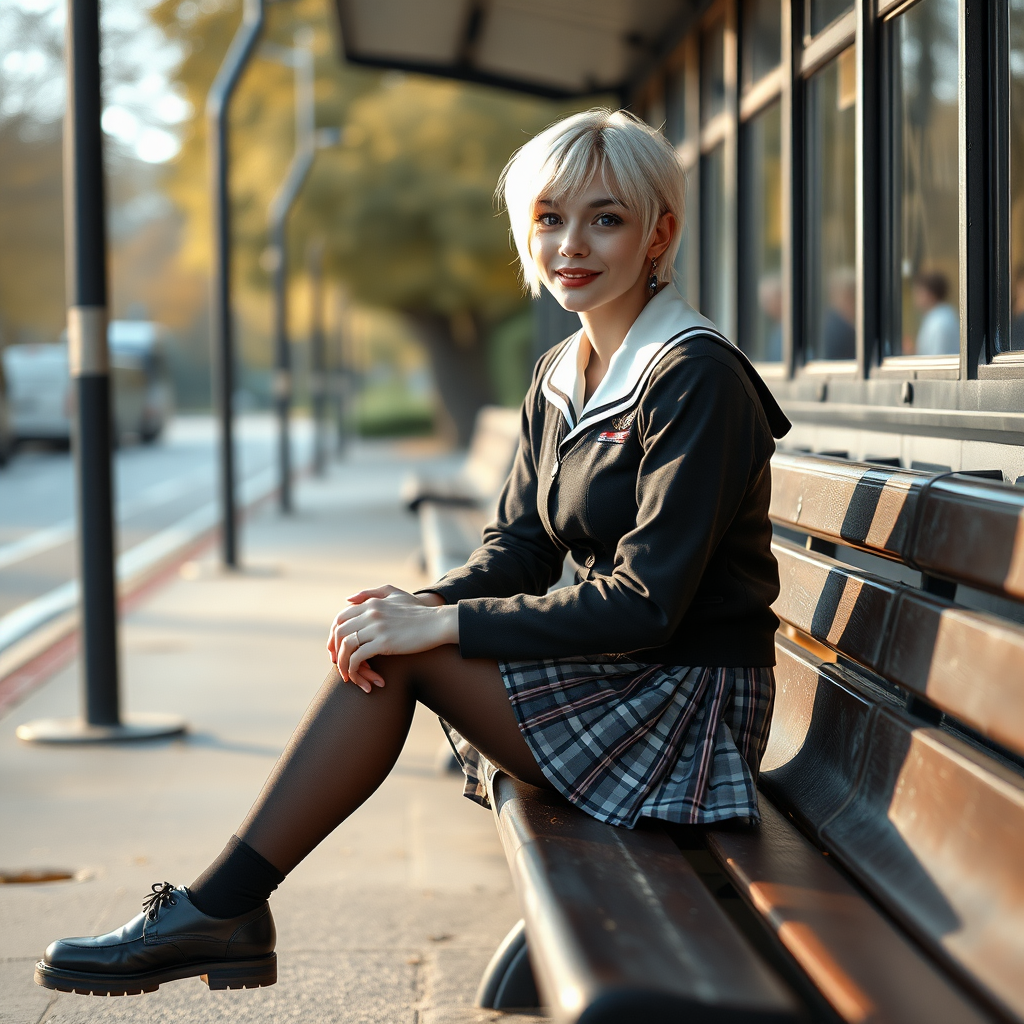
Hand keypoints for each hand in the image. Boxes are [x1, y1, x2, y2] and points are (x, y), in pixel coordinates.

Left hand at [327, 585, 456, 691]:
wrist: (438, 623)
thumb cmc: (418, 612)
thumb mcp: (395, 595)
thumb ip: (372, 593)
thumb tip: (347, 599)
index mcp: (372, 603)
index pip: (341, 617)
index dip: (334, 635)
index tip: (335, 648)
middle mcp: (371, 613)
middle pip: (339, 631)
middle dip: (334, 649)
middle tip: (338, 663)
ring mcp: (377, 627)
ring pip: (346, 646)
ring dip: (342, 662)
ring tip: (346, 674)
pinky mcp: (384, 643)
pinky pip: (358, 657)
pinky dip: (353, 668)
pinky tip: (356, 676)